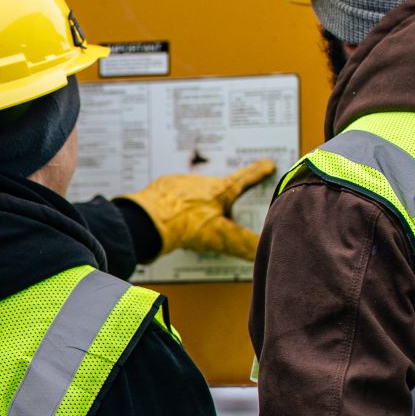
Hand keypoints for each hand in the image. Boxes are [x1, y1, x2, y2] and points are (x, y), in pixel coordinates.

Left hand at [120, 161, 278, 259]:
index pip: (245, 178)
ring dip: (198, 203)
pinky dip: (177, 209)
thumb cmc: (186, 223)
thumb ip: (242, 244)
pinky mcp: (160, 194)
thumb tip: (261, 251)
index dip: (258, 172)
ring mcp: (179, 187)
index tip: (268, 164)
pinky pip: (173, 200)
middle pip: (218, 187)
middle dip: (224, 194)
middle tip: (229, 202)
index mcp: (219, 190)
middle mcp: (200, 183)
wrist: (147, 220)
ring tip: (199, 219)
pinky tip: (177, 222)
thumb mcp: (220, 236)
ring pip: (194, 194)